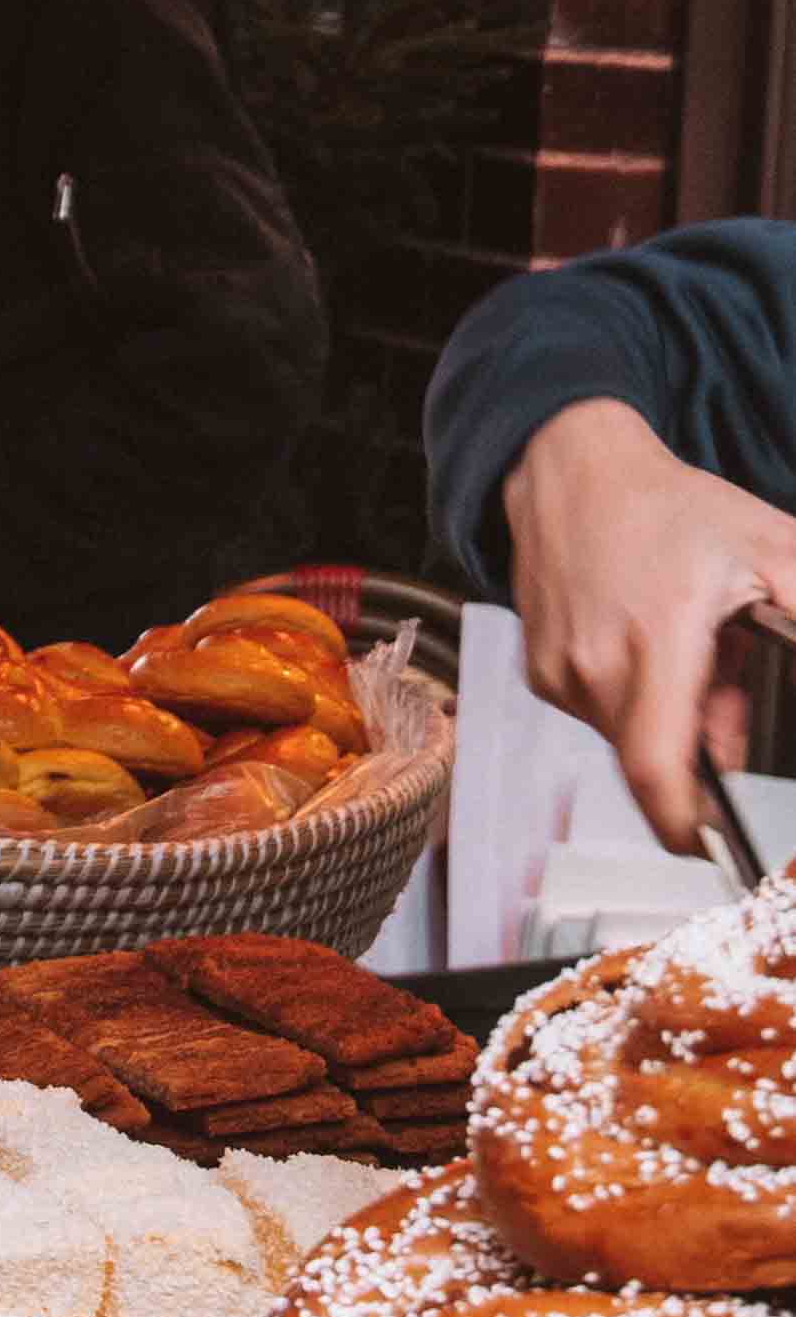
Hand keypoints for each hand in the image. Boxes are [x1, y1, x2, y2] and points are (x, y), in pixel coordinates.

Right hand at [503, 397, 795, 849]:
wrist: (571, 469)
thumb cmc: (663, 504)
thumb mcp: (773, 551)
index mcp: (654, 640)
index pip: (656, 768)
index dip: (682, 825)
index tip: (710, 847)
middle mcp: (593, 667)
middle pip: (660, 756)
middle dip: (705, 743)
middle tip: (728, 681)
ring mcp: (559, 674)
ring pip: (630, 738)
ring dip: (669, 717)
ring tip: (685, 648)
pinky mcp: (543, 675)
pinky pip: (601, 715)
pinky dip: (634, 698)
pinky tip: (647, 643)